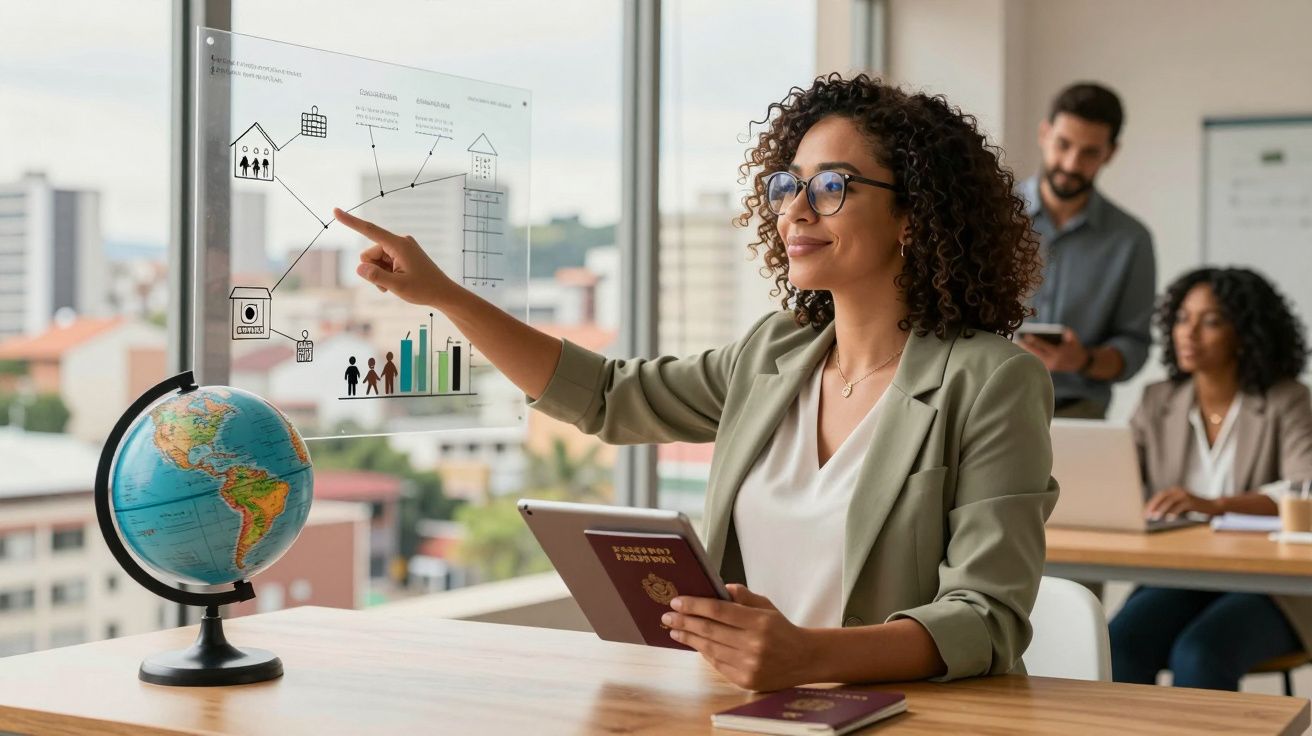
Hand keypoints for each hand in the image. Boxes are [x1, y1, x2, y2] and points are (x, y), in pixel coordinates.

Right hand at [333, 207, 458, 307]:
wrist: (443, 293)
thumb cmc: (424, 290)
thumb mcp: (398, 286)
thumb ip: (376, 277)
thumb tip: (358, 267)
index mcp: (399, 244)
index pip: (369, 230)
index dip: (350, 221)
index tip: (335, 211)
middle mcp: (399, 241)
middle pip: (368, 254)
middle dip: (372, 270)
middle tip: (389, 284)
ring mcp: (400, 247)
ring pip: (374, 261)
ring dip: (379, 275)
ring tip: (396, 284)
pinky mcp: (401, 254)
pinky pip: (382, 263)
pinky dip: (385, 274)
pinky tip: (397, 282)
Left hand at [662, 584, 814, 691]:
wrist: (804, 659)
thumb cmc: (781, 629)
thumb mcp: (766, 606)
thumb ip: (743, 596)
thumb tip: (719, 588)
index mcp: (759, 621)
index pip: (718, 611)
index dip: (694, 605)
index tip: (677, 601)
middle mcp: (753, 644)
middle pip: (709, 630)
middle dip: (684, 621)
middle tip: (667, 616)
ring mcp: (748, 665)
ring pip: (710, 648)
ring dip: (689, 638)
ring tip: (675, 630)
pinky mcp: (745, 681)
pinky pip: (717, 664)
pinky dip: (703, 652)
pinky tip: (694, 643)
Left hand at [1020, 329, 1088, 373]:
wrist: (1080, 363)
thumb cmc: (1075, 347)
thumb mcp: (1075, 339)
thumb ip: (1070, 334)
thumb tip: (1062, 330)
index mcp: (1059, 354)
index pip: (1044, 346)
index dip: (1035, 341)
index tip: (1027, 336)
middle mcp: (1052, 361)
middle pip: (1036, 353)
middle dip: (1026, 347)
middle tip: (1017, 340)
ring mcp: (1049, 366)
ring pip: (1034, 358)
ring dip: (1026, 351)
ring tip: (1017, 344)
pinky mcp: (1047, 368)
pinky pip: (1036, 361)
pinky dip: (1029, 355)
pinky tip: (1022, 350)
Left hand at [1145, 486, 1221, 518]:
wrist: (1213, 506)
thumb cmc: (1196, 508)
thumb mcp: (1181, 505)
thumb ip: (1171, 507)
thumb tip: (1156, 514)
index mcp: (1175, 490)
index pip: (1159, 496)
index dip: (1151, 504)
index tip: (1145, 512)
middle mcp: (1179, 491)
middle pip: (1162, 497)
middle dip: (1153, 506)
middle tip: (1147, 515)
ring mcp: (1186, 495)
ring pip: (1169, 502)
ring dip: (1161, 510)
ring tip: (1155, 517)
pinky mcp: (1192, 501)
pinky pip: (1180, 507)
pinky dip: (1173, 512)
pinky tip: (1168, 518)